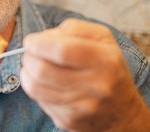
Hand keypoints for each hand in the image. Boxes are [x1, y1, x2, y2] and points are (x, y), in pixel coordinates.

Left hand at [20, 18, 149, 130]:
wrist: (123, 111)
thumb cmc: (108, 66)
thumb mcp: (102, 38)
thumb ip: (74, 28)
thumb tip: (42, 37)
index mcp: (105, 60)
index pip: (62, 50)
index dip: (39, 44)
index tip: (29, 41)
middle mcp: (96, 86)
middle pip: (43, 70)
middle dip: (28, 57)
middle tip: (28, 52)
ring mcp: (82, 107)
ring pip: (36, 88)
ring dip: (26, 72)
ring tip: (31, 65)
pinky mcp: (69, 120)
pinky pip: (40, 101)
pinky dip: (35, 88)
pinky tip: (43, 82)